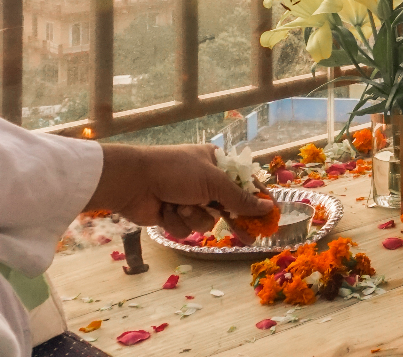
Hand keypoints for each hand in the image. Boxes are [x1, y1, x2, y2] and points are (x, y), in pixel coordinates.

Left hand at [85, 142, 273, 240]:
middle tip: (248, 239)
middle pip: (227, 206)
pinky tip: (165, 211)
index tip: (270, 215)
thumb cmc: (175, 172)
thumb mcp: (213, 182)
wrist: (132, 182)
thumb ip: (240, 198)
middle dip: (231, 219)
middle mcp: (204, 181)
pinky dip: (176, 222)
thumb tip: (267, 207)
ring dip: (193, 217)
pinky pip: (186, 228)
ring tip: (180, 205)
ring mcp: (188, 199)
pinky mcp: (173, 215)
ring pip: (205, 221)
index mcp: (216, 163)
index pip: (244, 182)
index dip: (257, 199)